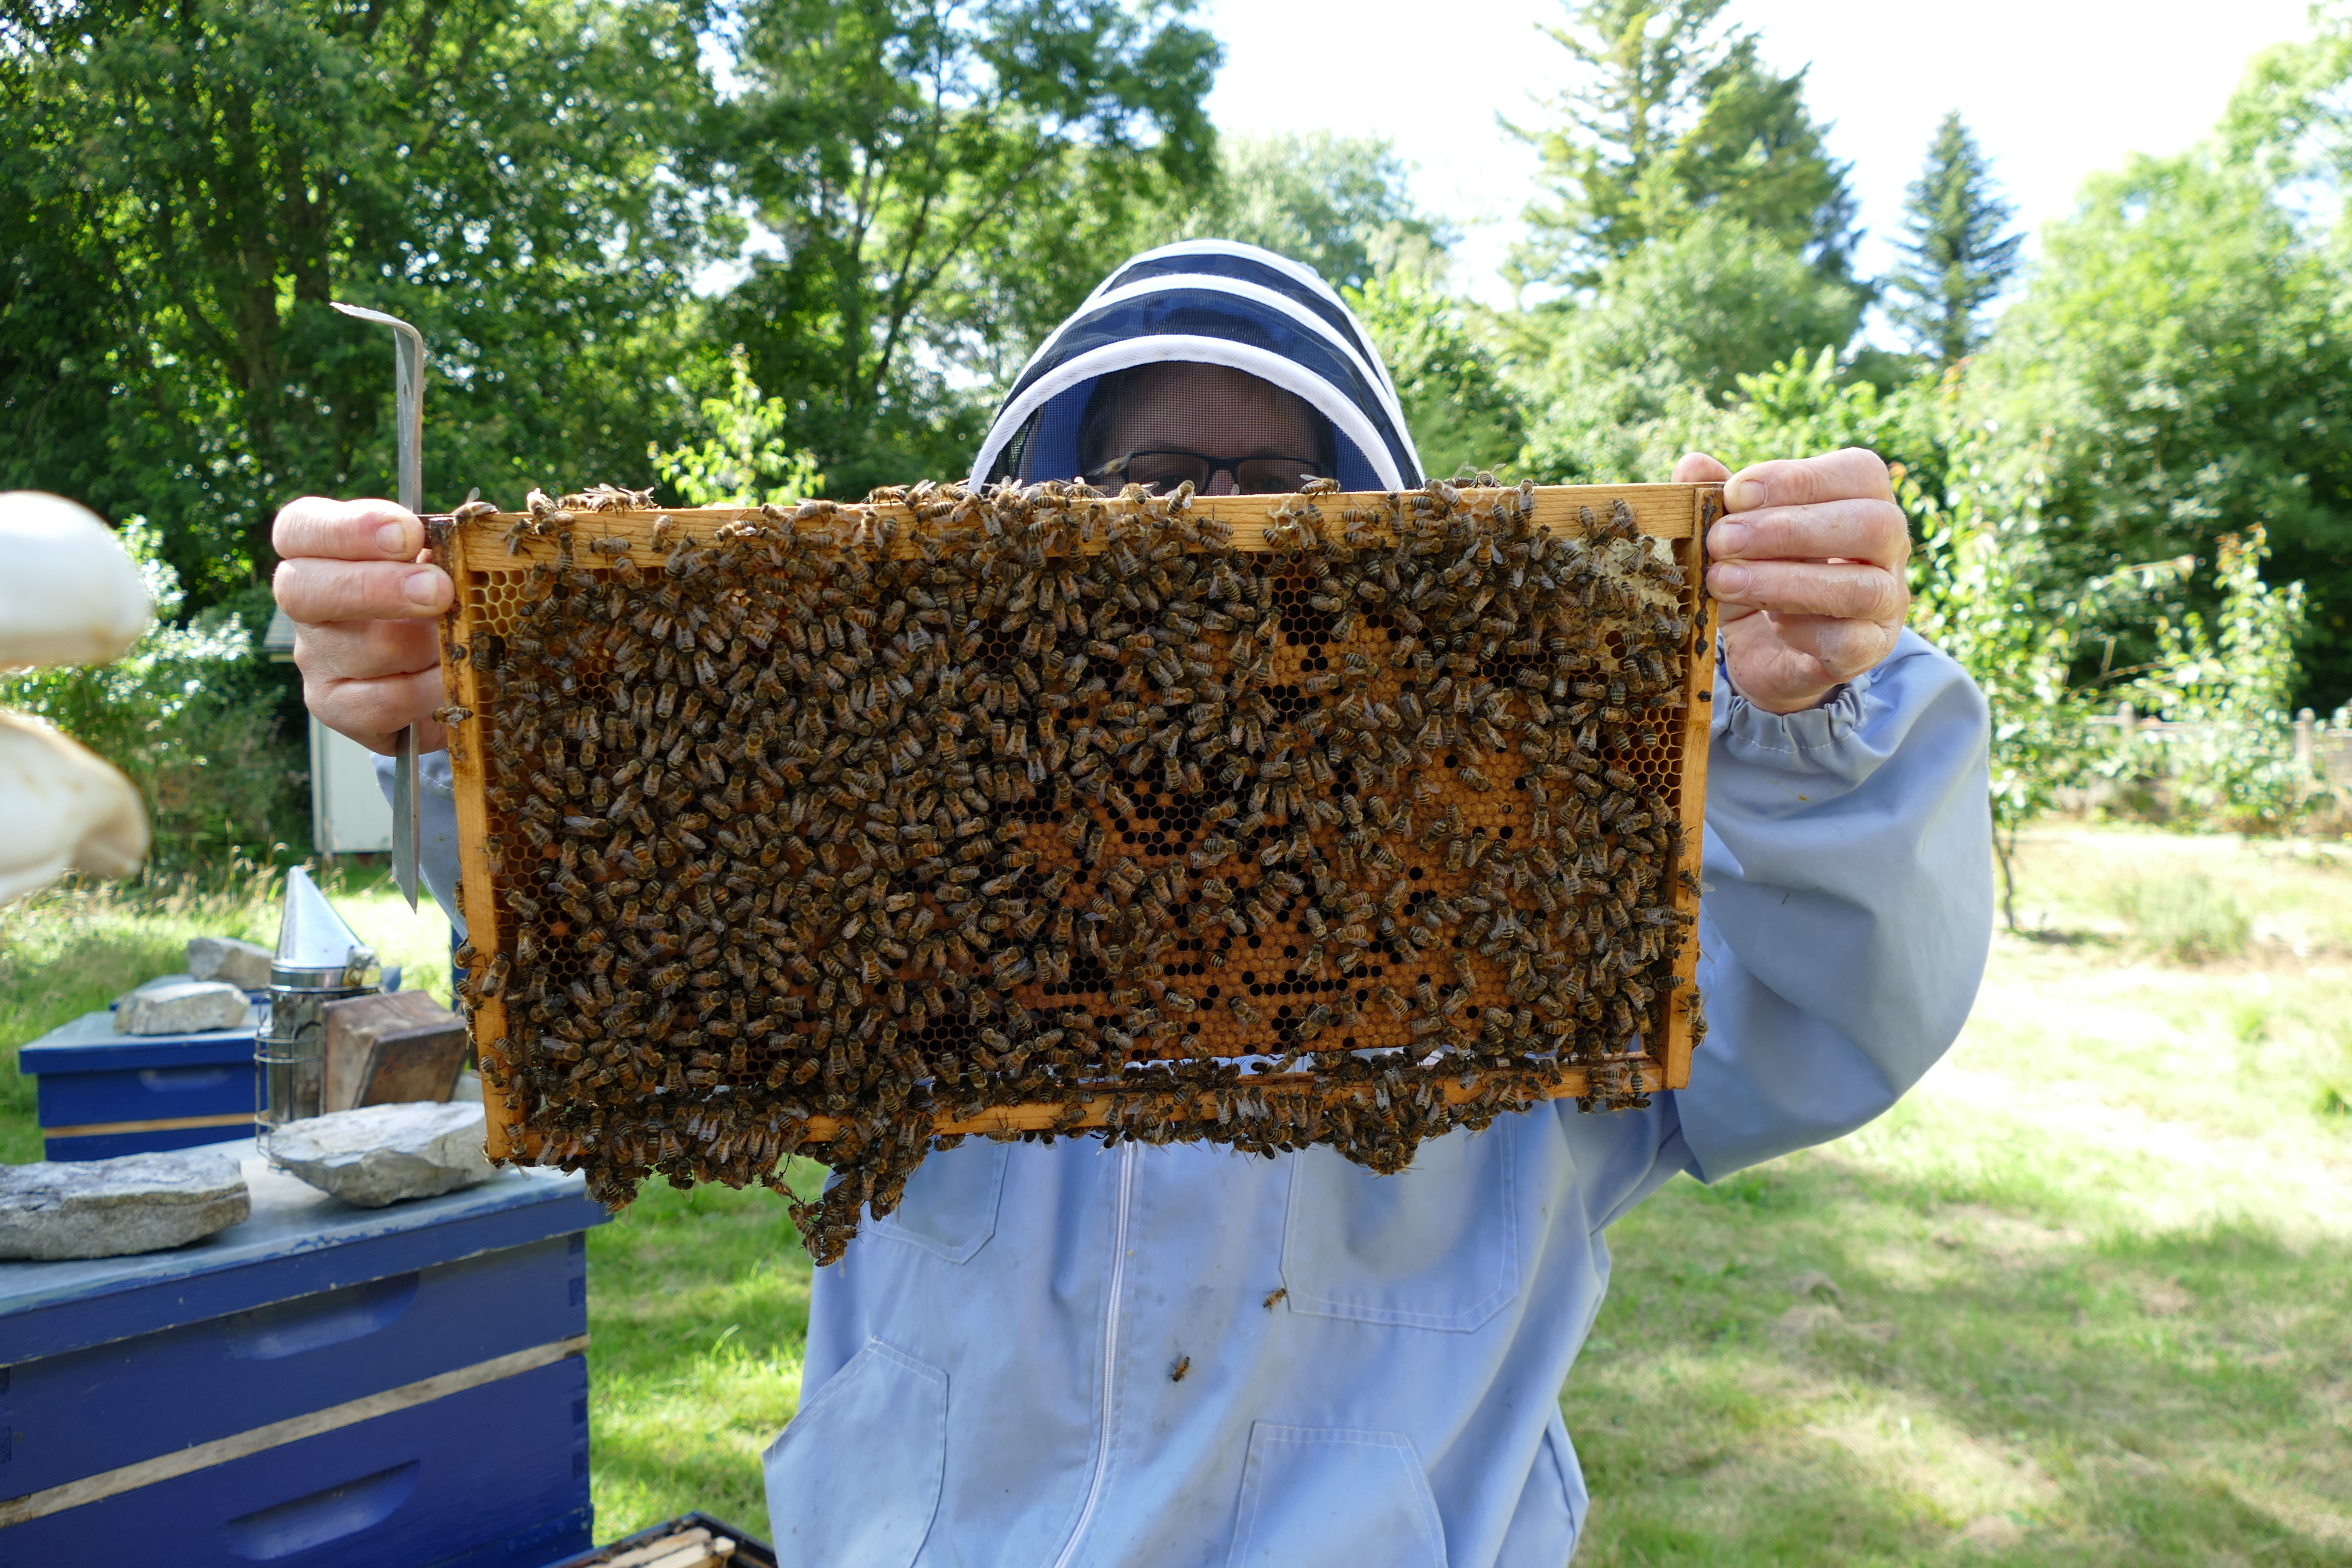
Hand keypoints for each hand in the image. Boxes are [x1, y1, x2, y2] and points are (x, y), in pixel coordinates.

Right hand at [271, 497, 452, 754]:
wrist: (430, 677)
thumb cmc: (431, 603)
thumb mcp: (435, 564)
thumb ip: (439, 547)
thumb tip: (462, 540)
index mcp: (317, 553)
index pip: (299, 528)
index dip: (349, 529)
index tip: (408, 534)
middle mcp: (305, 604)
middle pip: (305, 590)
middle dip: (379, 588)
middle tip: (440, 591)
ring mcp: (314, 658)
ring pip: (364, 649)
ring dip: (426, 645)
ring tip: (466, 640)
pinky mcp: (335, 707)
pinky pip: (385, 701)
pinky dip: (431, 689)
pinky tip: (456, 681)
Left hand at [1672, 449, 1909, 714]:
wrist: (1769, 647)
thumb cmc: (1760, 570)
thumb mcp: (1736, 532)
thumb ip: (1719, 496)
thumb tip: (1692, 465)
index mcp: (1866, 500)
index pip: (1858, 472)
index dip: (1797, 479)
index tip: (1733, 494)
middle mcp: (1890, 548)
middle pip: (1873, 525)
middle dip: (1789, 530)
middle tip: (1720, 540)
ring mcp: (1887, 603)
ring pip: (1863, 588)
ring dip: (1784, 582)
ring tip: (1722, 580)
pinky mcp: (1869, 651)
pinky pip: (1849, 641)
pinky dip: (1802, 630)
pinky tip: (1766, 623)